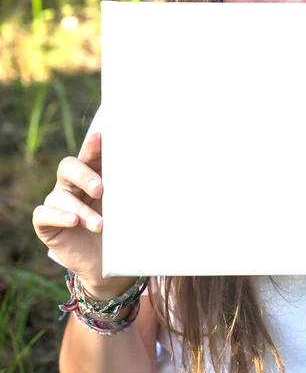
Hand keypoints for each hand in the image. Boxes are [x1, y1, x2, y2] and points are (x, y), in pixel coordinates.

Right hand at [32, 132, 135, 298]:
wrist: (109, 264)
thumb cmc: (122, 228)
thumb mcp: (131, 207)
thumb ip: (138, 190)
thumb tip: (166, 172)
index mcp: (94, 174)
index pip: (90, 154)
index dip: (93, 145)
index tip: (101, 137)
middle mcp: (73, 184)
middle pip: (69, 166)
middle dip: (85, 175)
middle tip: (101, 189)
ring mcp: (59, 202)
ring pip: (59, 195)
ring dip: (80, 209)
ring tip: (100, 225)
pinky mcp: (46, 224)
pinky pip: (43, 214)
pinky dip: (58, 216)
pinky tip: (73, 222)